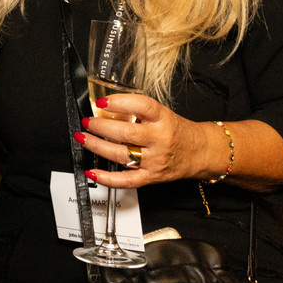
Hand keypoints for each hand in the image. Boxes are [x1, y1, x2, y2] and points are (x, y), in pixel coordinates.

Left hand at [76, 93, 211, 187]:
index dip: (119, 103)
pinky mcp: (150, 177)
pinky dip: (107, 178)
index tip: (102, 101)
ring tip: (83, 138)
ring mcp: (154, 160)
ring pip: (121, 155)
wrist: (199, 152)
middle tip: (87, 122)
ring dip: (97, 146)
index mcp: (163, 119)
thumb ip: (137, 111)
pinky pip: (126, 180)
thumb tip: (105, 107)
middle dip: (101, 126)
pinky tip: (92, 172)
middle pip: (126, 133)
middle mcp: (159, 139)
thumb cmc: (177, 131)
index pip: (142, 106)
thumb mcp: (162, 114)